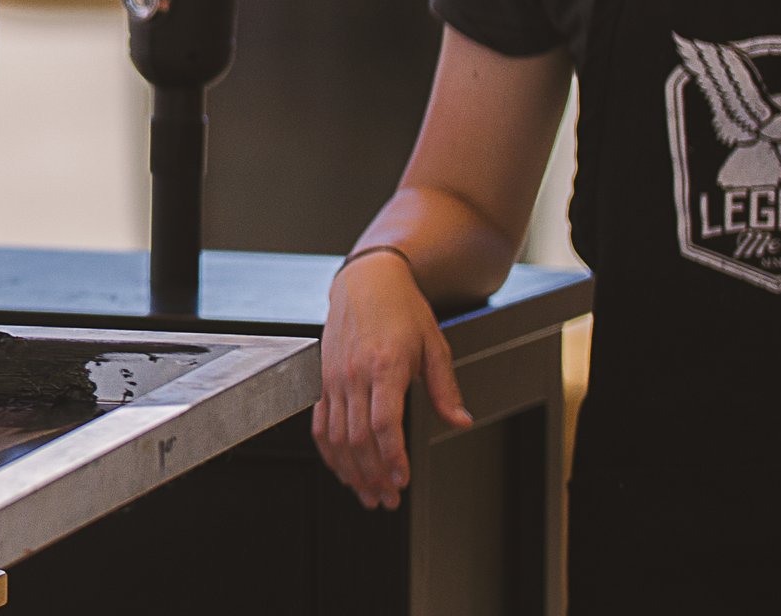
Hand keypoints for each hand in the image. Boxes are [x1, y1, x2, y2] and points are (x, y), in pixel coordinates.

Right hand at [312, 252, 472, 508]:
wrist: (366, 280)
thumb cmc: (403, 310)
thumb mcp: (435, 345)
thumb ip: (445, 388)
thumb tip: (460, 422)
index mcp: (384, 365)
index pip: (383, 423)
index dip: (392, 457)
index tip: (403, 480)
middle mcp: (353, 374)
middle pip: (357, 437)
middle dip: (372, 475)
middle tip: (388, 499)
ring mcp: (333, 377)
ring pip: (335, 436)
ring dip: (351, 470)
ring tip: (367, 493)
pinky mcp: (322, 379)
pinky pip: (320, 423)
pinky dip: (329, 451)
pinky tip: (343, 468)